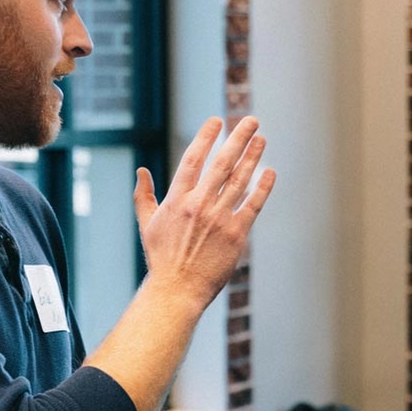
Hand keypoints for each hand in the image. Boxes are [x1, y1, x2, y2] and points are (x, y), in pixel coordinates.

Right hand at [133, 116, 274, 309]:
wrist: (177, 290)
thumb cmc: (161, 258)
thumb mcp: (147, 224)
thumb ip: (144, 196)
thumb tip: (141, 171)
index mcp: (177, 199)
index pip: (193, 159)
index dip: (206, 137)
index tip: (217, 121)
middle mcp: (199, 205)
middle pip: (221, 163)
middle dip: (237, 139)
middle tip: (250, 120)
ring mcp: (219, 219)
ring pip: (239, 181)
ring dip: (252, 157)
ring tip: (262, 138)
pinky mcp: (236, 235)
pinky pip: (253, 206)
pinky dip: (262, 188)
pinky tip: (270, 172)